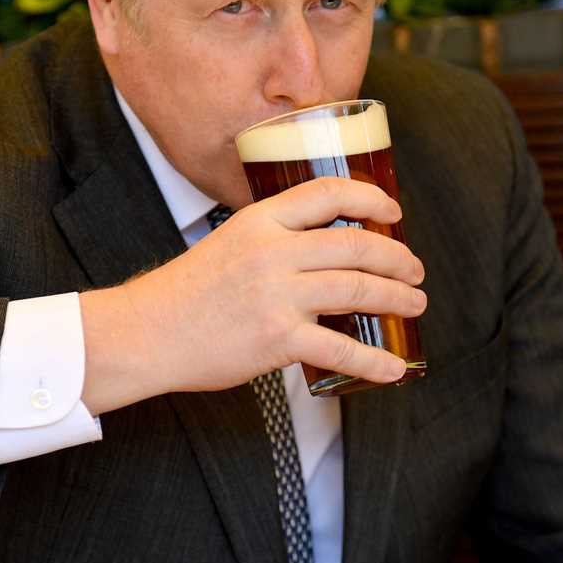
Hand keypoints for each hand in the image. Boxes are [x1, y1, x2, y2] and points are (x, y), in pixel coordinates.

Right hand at [79, 177, 426, 414]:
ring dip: (397, 299)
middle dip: (396, 257)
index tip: (393, 212)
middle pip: (355, 244)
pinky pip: (341, 349)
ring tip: (414, 306)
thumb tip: (321, 249)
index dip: (370, 198)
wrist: (148, 332)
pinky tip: (393, 368)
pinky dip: (374, 361)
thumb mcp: (227, 243)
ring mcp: (277, 295)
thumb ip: (271, 240)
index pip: (327, 193)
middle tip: (414, 271)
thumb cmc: (186, 293)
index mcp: (260, 221)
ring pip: (358, 289)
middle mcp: (272, 251)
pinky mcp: (278, 338)